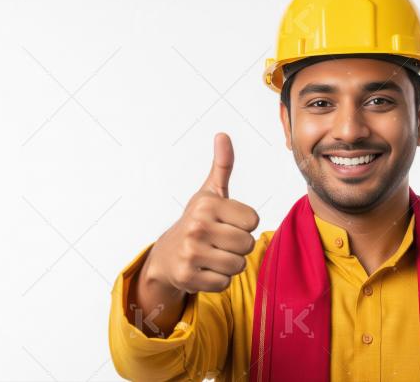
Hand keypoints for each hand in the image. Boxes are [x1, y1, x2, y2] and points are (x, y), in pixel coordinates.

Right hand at [143, 132, 258, 293]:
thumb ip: (222, 165)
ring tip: (212, 255)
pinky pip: (224, 283)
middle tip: (220, 241)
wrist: (166, 254)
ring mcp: (191, 253)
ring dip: (230, 264)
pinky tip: (204, 269)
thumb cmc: (197, 221)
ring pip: (238, 266)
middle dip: (238, 246)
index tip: (227, 223)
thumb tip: (223, 135)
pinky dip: (218, 280)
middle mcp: (197, 227)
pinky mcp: (187, 277)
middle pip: (248, 244)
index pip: (253, 221)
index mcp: (207, 204)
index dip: (244, 225)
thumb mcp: (209, 192)